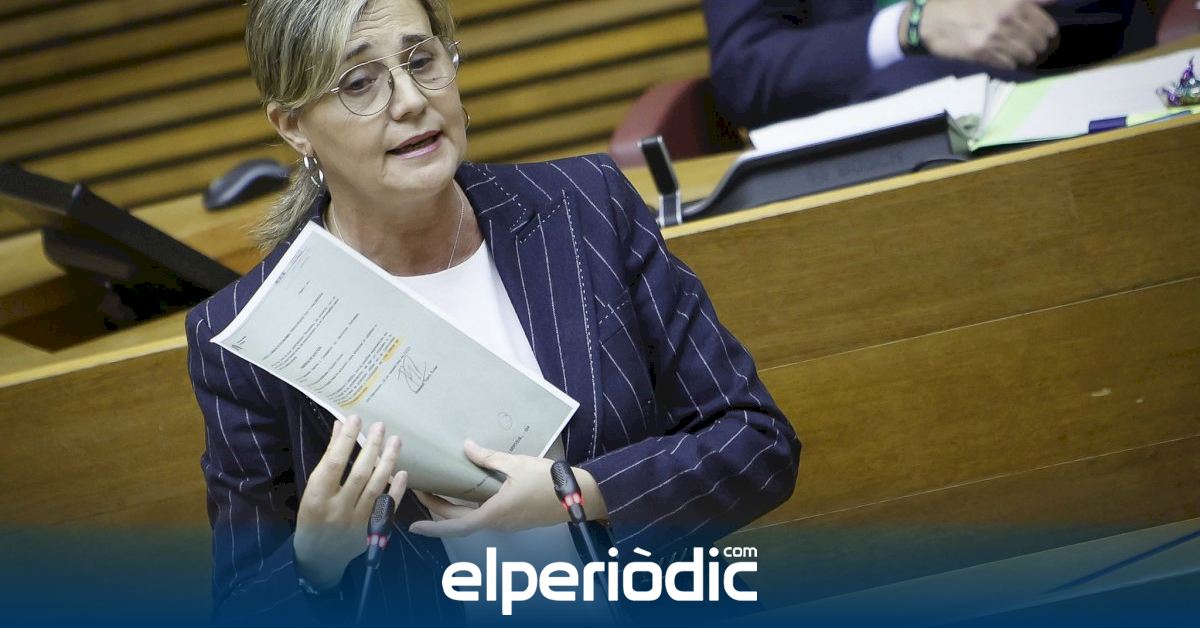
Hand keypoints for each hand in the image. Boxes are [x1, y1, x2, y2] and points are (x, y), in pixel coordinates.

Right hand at [294, 415, 405, 589]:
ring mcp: (356, 521)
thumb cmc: (312, 517)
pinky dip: (397, 490)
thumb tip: (341, 426)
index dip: (345, 440)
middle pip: (359, 473)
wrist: (319, 557)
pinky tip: (403, 472)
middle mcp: (337, 509)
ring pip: (376, 487)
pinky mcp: (371, 531)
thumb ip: (328, 459)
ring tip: (396, 441)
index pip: (334, 463)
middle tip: (381, 426)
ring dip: (388, 462)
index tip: (355, 419)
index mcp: (316, 497)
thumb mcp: (313, 489)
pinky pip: (387, 507)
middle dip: (371, 447)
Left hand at [408, 440, 607, 537]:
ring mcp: (505, 523)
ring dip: (451, 509)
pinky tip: (464, 492)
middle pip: (458, 521)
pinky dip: (467, 508)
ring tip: (437, 491)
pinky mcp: (512, 519)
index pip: (455, 526)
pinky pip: (483, 516)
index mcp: (494, 513)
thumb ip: (489, 458)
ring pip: (470, 520)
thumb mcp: (517, 464)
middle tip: (421, 491)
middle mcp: (497, 523)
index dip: (432, 527)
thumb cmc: (549, 482)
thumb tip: (466, 447)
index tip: (413, 525)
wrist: (579, 497)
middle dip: (436, 509)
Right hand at [911, 0, 1059, 69]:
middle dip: (1038, 44)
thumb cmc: (962, 3)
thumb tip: (1050, 2)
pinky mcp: (984, 54)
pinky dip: (1011, 62)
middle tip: (1032, 44)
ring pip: (1027, 54)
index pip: (1047, 23)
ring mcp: (996, 38)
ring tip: (1019, 52)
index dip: (1048, 30)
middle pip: (1040, 41)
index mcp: (1014, 1)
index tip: (1045, 33)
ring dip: (1026, 55)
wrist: (931, 21)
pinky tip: (1005, 57)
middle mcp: (1009, 18)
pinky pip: (1010, 64)